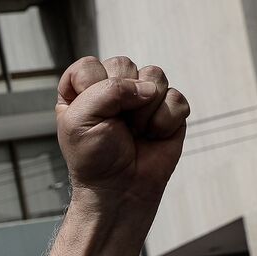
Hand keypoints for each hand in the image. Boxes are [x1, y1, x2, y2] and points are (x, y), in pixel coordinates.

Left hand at [55, 56, 188, 203]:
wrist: (120, 190)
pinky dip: (165, 121)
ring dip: (144, 110)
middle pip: (124, 64)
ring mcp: (142, 97)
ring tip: (135, 132)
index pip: (89, 66)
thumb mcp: (80, 122)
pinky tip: (153, 136)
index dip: (92, 88)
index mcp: (83, 90)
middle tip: (116, 126)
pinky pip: (176, 98)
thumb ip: (107, 90)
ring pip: (155, 75)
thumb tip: (148, 88)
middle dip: (121, 98)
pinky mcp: (168, 109)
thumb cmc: (94, 159)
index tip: (91, 115)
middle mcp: (113, 88)